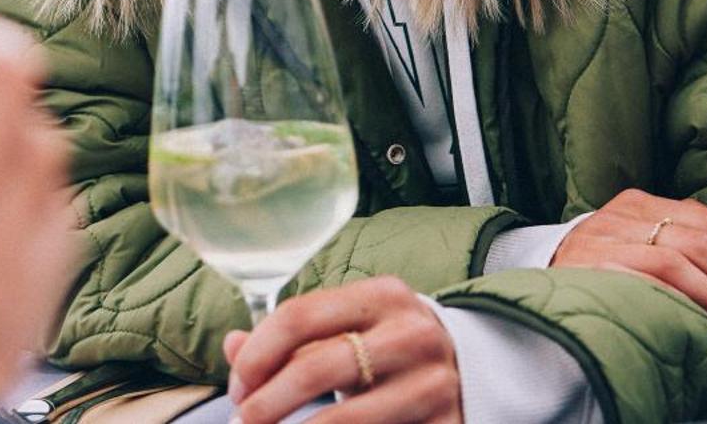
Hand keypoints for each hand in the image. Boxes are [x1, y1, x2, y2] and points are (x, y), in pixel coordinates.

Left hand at [224, 276, 460, 423]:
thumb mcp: (349, 327)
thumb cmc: (390, 348)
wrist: (475, 371)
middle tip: (243, 421)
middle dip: (268, 401)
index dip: (257, 355)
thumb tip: (231, 345)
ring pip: (347, 417)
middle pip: (318, 368)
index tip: (237, 387)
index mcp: (382, 295)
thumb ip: (293, 335)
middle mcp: (413, 334)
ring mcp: (435, 384)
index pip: (299, 316)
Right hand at [551, 188, 706, 337]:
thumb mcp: (638, 232)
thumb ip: (685, 223)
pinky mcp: (593, 269)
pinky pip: (650, 281)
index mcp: (639, 202)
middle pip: (701, 241)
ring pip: (679, 261)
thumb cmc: (599, 260)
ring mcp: (605, 241)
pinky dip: (688, 301)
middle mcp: (621, 215)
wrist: (537, 273)